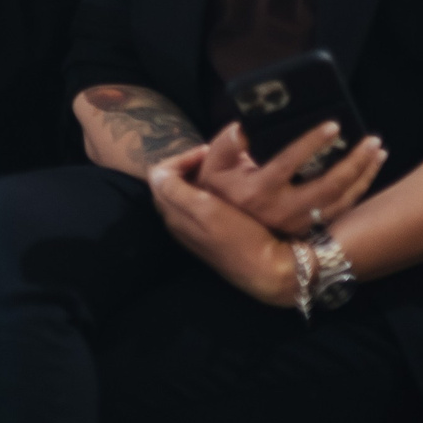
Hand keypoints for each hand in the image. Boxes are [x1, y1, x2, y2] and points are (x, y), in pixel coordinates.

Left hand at [149, 147, 298, 307]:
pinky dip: (205, 189)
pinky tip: (224, 188)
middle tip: (212, 157)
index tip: (206, 152)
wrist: (267, 270)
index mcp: (172, 213)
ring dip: (196, 175)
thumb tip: (156, 172)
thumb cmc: (239, 238)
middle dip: (187, 165)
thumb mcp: (206, 210)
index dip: (181, 158)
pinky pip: (196, 203)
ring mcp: (190, 229)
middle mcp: (176, 221)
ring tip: (219, 168)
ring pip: (182, 191)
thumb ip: (176, 191)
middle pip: (169, 182)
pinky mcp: (206, 233)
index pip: (159, 174)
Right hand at [195, 121, 384, 236]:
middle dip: (354, 162)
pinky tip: (368, 172)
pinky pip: (341, 210)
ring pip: (341, 201)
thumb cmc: (219, 188)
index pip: (289, 163)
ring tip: (378, 152)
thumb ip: (226, 145)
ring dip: (363, 176)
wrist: (222, 230)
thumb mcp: (212, 165)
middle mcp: (280, 210)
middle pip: (328, 187)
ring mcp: (297, 223)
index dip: (312, 143)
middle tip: (372, 140)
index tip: (333, 126)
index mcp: (257, 190)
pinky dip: (358, 190)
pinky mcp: (307, 229)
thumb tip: (243, 129)